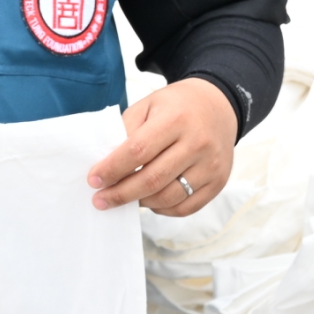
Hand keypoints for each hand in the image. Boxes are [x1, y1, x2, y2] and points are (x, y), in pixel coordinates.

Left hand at [87, 77, 237, 215]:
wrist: (219, 106)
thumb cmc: (177, 106)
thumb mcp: (149, 105)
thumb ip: (127, 130)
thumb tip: (107, 164)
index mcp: (176, 119)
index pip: (138, 151)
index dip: (113, 168)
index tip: (94, 180)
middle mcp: (197, 143)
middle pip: (152, 179)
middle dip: (120, 193)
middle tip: (101, 200)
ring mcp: (211, 165)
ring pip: (168, 197)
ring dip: (140, 202)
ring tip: (125, 198)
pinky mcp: (218, 182)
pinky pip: (185, 207)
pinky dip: (162, 208)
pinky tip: (150, 200)